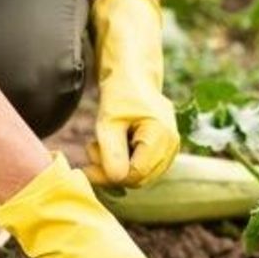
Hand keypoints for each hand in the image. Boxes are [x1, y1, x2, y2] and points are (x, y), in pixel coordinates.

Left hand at [85, 0, 179, 187]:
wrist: (133, 78)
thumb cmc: (120, 94)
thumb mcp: (109, 121)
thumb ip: (112, 151)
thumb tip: (117, 179)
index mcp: (161, 135)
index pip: (136, 174)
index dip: (109, 177)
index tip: (86, 169)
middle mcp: (172, 145)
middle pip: (139, 179)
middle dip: (111, 171)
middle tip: (91, 152)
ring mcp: (171, 149)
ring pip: (140, 176)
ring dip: (116, 166)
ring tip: (100, 145)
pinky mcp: (164, 150)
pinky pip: (142, 167)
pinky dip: (124, 162)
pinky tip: (113, 146)